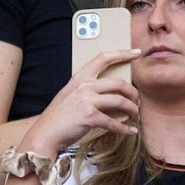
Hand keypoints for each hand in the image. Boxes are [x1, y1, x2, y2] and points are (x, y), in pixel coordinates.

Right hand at [24, 49, 141, 155]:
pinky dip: (125, 129)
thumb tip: (112, 91)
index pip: (103, 58)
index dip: (122, 53)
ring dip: (132, 110)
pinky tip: (130, 131)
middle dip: (133, 92)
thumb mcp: (72, 94)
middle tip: (137, 101)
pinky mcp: (89, 116)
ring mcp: (86, 100)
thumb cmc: (61, 115)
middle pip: (119, 83)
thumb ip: (88, 89)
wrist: (46, 132)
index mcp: (80, 78)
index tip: (136, 52)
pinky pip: (114, 122)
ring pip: (120, 101)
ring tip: (135, 116)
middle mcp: (84, 86)